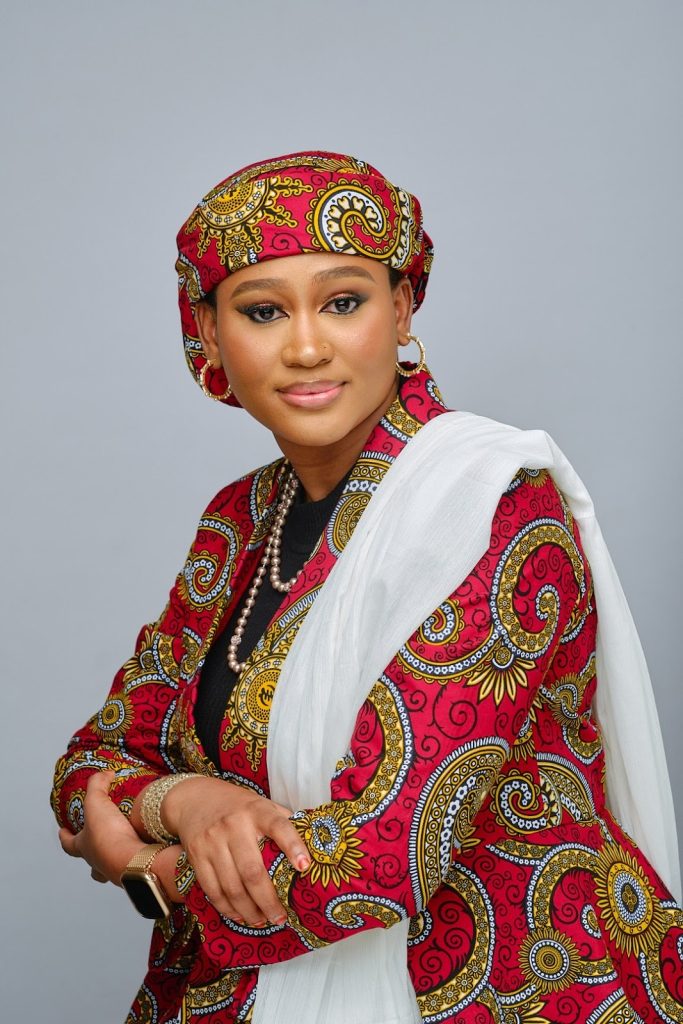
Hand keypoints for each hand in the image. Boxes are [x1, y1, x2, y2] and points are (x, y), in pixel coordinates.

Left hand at [59, 771, 145, 884]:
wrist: (132, 859)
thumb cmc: (107, 835)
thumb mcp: (96, 803)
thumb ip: (98, 785)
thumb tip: (105, 773)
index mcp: (84, 847)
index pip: (68, 844)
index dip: (64, 837)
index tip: (61, 831)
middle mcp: (98, 862)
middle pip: (89, 864)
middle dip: (91, 855)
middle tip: (98, 845)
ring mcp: (116, 869)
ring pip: (110, 868)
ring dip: (114, 857)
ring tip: (125, 844)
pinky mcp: (135, 868)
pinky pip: (133, 862)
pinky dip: (136, 854)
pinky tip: (143, 845)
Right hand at [158, 776, 310, 926]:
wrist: (195, 799)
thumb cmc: (238, 806)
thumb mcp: (262, 805)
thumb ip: (282, 822)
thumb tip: (314, 845)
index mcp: (256, 810)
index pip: (278, 826)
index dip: (293, 845)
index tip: (305, 866)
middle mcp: (234, 825)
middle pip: (252, 871)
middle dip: (268, 900)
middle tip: (281, 917)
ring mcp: (213, 841)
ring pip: (232, 886)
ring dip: (249, 910)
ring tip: (263, 920)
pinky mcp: (197, 856)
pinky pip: (213, 890)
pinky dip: (227, 908)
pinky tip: (240, 915)